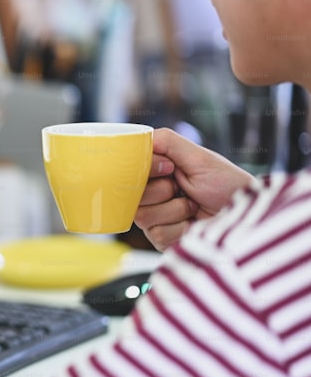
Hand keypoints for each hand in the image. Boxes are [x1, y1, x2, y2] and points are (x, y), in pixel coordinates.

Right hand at [135, 128, 254, 250]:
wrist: (246, 218)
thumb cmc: (227, 185)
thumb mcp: (198, 157)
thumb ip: (166, 142)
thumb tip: (138, 137)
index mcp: (157, 173)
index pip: (129, 170)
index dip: (147, 169)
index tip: (169, 168)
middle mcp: (152, 195)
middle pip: (131, 194)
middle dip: (163, 190)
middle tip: (183, 188)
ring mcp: (154, 218)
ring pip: (142, 215)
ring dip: (174, 209)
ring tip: (193, 206)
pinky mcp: (160, 239)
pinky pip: (156, 233)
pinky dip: (179, 227)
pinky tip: (193, 224)